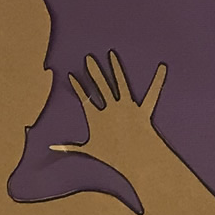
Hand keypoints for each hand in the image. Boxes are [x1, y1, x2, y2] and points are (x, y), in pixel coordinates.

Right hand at [51, 52, 168, 169]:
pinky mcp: (143, 110)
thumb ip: (69, 147)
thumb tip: (51, 147)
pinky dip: (158, 80)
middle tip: (89, 57)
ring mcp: (128, 107)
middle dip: (93, 70)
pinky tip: (163, 68)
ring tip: (112, 55)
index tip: (71, 74)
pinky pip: (152, 93)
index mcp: (97, 116)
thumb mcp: (88, 150)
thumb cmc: (112, 156)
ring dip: (115, 68)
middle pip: (100, 85)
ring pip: (120, 83)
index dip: (77, 86)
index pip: (84, 97)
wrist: (135, 159)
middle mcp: (111, 108)